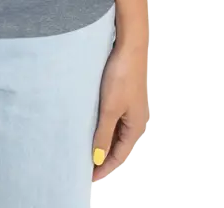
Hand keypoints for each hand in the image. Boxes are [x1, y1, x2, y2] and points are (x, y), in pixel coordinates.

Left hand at [92, 41, 149, 181]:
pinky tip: (94, 127)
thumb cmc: (121, 76)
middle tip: (86, 166)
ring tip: (88, 149)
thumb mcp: (109, 108)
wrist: (129, 47)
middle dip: (104, 157)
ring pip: (117, 133)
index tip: (90, 177)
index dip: (105, 167)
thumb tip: (98, 158)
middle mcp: (137, 120)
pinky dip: (105, 128)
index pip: (119, 156)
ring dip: (104, 142)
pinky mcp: (125, 96)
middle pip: (119, 146)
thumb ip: (103, 134)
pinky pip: (115, 120)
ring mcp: (132, 108)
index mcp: (136, 127)